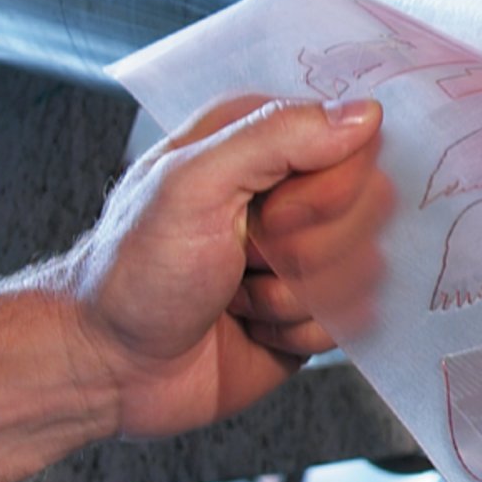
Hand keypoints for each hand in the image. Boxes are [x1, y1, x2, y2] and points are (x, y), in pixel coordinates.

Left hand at [57, 96, 385, 438]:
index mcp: (262, 141)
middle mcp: (292, 191)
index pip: (357, 142)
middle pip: (372, 206)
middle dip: (307, 250)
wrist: (108, 367)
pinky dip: (298, 332)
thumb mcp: (190, 186)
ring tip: (237, 295)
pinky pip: (353, 320)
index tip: (273, 215)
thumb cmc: (130, 272)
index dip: (328, 188)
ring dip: (296, 296)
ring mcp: (308, 252)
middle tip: (243, 257)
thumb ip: (277, 138)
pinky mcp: (316, 309)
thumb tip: (366, 114)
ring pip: (367, 267)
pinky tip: (251, 325)